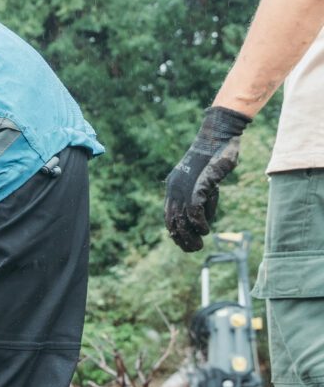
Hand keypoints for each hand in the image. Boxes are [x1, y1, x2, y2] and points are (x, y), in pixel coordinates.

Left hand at [165, 106, 250, 251]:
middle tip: (193, 249)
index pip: (168, 216)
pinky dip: (198, 223)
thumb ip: (202, 200)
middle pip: (171, 221)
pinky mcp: (197, 184)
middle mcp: (174, 189)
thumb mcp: (205, 182)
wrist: (218, 136)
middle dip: (181, 239)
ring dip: (189, 236)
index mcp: (173, 188)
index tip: (184, 244)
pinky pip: (193, 210)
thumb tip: (202, 222)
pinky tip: (205, 231)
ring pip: (180, 219)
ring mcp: (184, 187)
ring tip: (198, 245)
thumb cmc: (215, 158)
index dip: (175, 233)